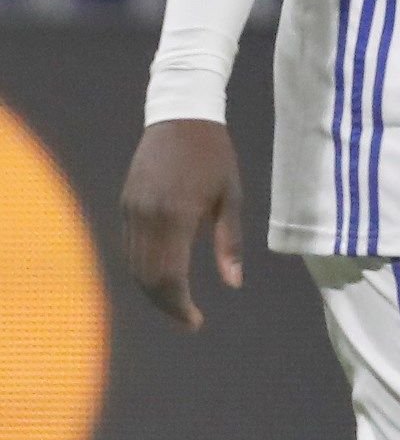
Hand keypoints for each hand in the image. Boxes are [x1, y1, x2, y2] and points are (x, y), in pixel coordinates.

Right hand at [117, 117, 242, 326]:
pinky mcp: (124, 203)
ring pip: (133, 265)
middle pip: (147, 277)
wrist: (180, 116)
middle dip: (165, 304)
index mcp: (175, 216)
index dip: (180, 305)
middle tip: (188, 320)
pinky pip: (128, 247)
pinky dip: (142, 269)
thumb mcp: (232, 199)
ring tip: (177, 305)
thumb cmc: (215, 157)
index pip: (170, 276)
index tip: (196, 322)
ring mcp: (130, 210)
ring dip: (152, 291)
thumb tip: (233, 284)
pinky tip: (162, 278)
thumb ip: (229, 244)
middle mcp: (146, 217)